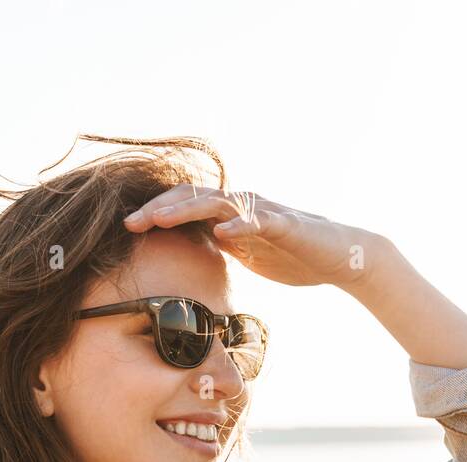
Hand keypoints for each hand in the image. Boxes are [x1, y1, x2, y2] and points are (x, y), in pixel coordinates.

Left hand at [122, 184, 384, 290]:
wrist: (340, 257)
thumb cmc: (293, 256)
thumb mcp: (246, 255)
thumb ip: (220, 248)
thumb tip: (190, 254)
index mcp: (229, 215)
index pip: (185, 206)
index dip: (155, 213)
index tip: (126, 228)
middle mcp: (242, 206)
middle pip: (193, 198)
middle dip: (159, 209)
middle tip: (130, 223)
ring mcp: (264, 212)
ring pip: (220, 203)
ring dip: (188, 209)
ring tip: (160, 218)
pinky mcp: (287, 225)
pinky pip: (261, 221)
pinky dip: (241, 225)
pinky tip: (222, 232)